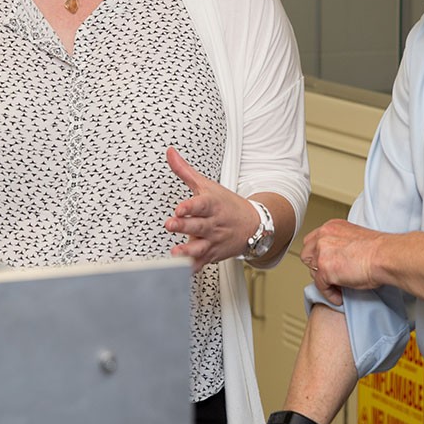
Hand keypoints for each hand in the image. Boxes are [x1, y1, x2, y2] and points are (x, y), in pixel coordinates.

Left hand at [163, 146, 259, 271]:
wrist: (253, 225)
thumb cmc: (225, 204)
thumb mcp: (206, 185)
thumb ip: (185, 170)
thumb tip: (170, 152)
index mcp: (212, 205)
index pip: (201, 204)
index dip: (190, 206)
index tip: (179, 208)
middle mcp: (213, 223)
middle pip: (198, 225)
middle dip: (184, 226)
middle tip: (170, 224)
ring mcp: (213, 240)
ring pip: (200, 247)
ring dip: (187, 251)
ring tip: (175, 253)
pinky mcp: (211, 255)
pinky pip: (201, 263)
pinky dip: (192, 268)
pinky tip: (181, 271)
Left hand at [300, 218, 382, 304]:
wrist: (386, 256)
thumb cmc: (379, 250)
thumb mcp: (354, 238)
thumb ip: (341, 244)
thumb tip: (337, 259)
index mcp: (331, 226)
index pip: (312, 241)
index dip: (318, 255)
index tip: (327, 264)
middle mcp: (323, 236)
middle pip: (307, 255)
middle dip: (317, 267)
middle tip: (331, 276)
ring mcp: (321, 252)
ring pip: (312, 271)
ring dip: (324, 280)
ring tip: (337, 286)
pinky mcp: (324, 269)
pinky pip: (320, 286)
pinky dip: (329, 294)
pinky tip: (339, 297)